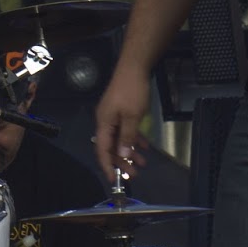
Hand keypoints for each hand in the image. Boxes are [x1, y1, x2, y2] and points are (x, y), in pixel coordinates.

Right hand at [93, 68, 151, 184]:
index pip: (102, 150)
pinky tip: (145, 146)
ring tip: (142, 163)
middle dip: (122, 161)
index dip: (107, 166)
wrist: (134, 66)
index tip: (113, 180)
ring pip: (119, 139)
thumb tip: (122, 156)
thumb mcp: (132, 117)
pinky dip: (133, 138)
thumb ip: (127, 137)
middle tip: (134, 174)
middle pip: (111, 146)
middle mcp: (105, 121)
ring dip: (130, 151)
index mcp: (103, 123)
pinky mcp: (121, 110)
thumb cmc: (132, 91)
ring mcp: (113, 115)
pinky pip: (125, 129)